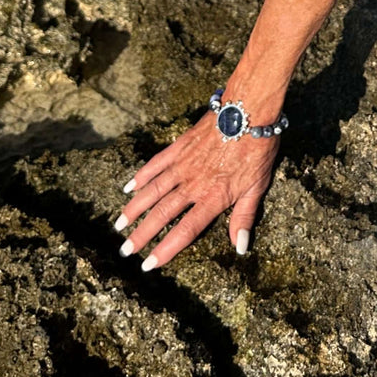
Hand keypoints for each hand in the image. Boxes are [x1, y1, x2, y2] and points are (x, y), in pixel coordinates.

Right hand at [114, 111, 279, 269]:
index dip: (165, 249)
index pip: (184, 230)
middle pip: (162, 214)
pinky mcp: (179, 146)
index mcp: (212, 198)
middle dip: (142, 234)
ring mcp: (183, 164)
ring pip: (153, 191)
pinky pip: (156, 164)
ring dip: (134, 209)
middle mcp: (192, 184)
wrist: (249, 111)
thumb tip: (239, 247)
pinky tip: (129, 186)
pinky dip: (141, 176)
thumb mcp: (258, 187)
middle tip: (124, 250)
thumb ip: (245, 216)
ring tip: (119, 225)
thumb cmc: (257, 150)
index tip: (148, 264)